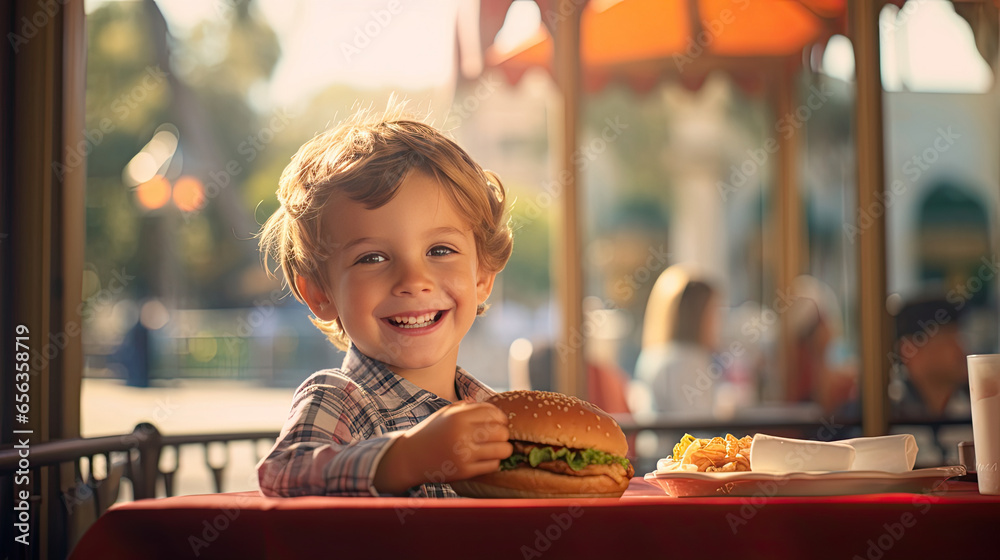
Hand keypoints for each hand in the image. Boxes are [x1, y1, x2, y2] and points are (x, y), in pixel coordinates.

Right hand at [374, 402, 511, 493]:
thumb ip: (469, 408)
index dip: (501, 418)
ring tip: (495, 448)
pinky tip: (484, 459)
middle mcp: (462, 433)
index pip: (494, 413)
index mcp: (458, 416)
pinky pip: (493, 465)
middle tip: (497, 437)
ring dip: (502, 449)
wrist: (409, 457)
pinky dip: (493, 462)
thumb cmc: (431, 432)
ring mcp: (464, 454)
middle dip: (503, 434)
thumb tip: (494, 409)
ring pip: (502, 450)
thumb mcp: (446, 413)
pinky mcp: (464, 471)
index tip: (499, 423)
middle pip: (501, 432)